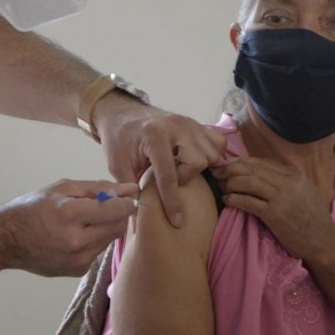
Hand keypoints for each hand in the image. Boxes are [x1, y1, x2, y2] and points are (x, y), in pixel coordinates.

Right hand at [0, 179, 138, 276]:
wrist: (7, 241)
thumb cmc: (33, 208)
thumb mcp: (63, 189)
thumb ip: (98, 188)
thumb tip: (129, 189)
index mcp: (69, 214)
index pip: (115, 210)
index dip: (126, 202)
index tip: (128, 196)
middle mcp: (75, 241)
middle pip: (118, 226)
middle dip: (119, 214)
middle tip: (108, 204)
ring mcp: (77, 260)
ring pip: (110, 239)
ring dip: (107, 227)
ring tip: (87, 219)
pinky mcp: (78, 271)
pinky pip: (99, 250)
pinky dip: (96, 240)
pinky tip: (79, 234)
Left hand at [93, 94, 224, 228]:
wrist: (123, 114)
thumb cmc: (119, 140)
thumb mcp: (116, 164)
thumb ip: (129, 188)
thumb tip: (140, 216)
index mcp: (154, 136)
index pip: (169, 174)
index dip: (172, 201)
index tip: (177, 221)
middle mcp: (176, 126)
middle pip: (198, 161)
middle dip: (186, 177)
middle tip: (170, 178)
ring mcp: (190, 123)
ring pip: (212, 153)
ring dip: (199, 167)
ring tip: (180, 169)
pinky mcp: (197, 124)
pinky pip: (218, 142)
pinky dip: (211, 155)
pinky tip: (194, 161)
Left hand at [212, 156, 334, 260]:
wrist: (324, 242)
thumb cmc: (313, 219)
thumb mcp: (305, 191)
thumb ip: (286, 180)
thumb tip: (260, 172)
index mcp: (294, 174)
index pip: (260, 162)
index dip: (241, 162)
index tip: (228, 165)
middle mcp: (288, 182)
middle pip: (251, 169)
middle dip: (230, 169)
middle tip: (218, 174)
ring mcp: (281, 197)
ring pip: (247, 182)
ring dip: (230, 183)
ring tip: (222, 187)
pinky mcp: (274, 214)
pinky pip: (247, 201)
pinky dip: (234, 199)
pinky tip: (228, 201)